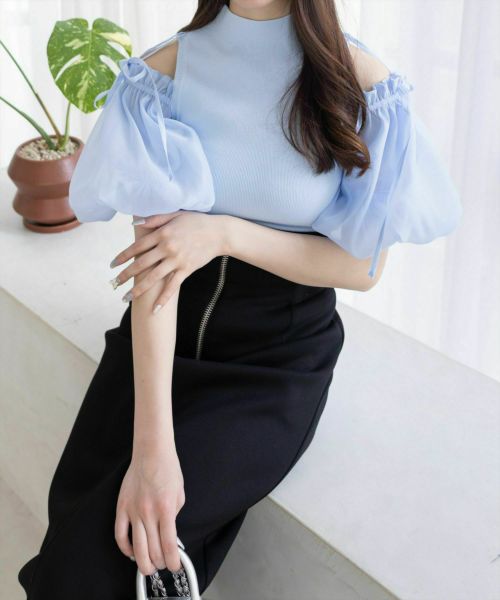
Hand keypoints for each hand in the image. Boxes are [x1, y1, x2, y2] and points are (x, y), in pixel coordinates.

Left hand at [109, 211, 228, 312]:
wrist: (218, 233)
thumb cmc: (196, 222)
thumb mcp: (175, 214)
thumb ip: (154, 219)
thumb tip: (134, 223)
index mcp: (162, 233)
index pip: (137, 247)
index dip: (123, 256)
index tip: (113, 264)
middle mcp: (167, 247)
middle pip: (141, 263)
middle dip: (125, 275)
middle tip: (114, 283)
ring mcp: (177, 260)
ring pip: (153, 277)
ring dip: (138, 289)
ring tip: (126, 297)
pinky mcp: (186, 269)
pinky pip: (173, 286)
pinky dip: (163, 299)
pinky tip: (155, 309)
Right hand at [115, 445, 184, 575]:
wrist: (152, 453)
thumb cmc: (168, 469)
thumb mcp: (180, 494)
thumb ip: (174, 515)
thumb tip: (169, 533)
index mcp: (166, 509)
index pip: (168, 545)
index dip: (173, 561)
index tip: (175, 565)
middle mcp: (149, 513)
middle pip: (152, 550)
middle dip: (160, 563)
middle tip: (163, 565)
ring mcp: (133, 511)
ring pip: (136, 547)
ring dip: (143, 562)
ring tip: (148, 567)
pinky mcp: (122, 507)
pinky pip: (120, 534)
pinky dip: (125, 548)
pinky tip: (132, 552)